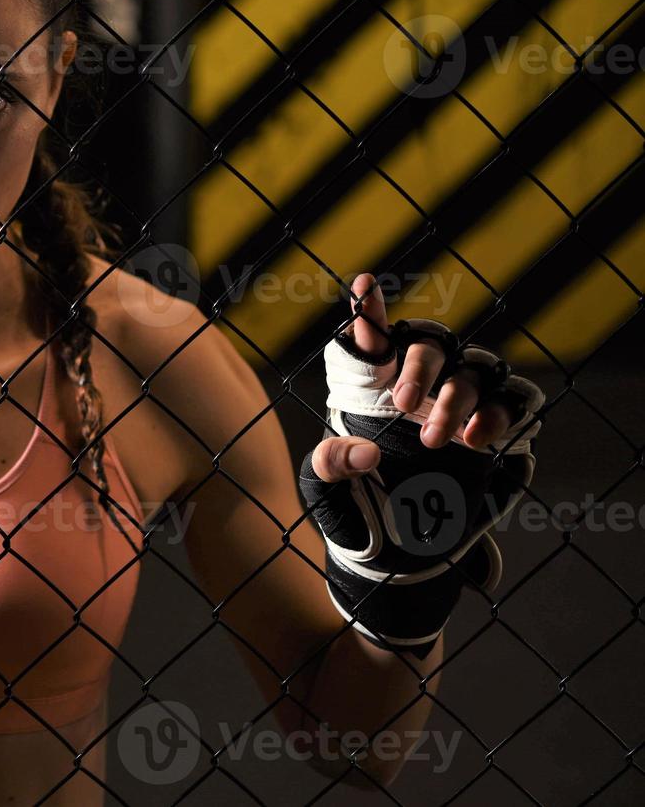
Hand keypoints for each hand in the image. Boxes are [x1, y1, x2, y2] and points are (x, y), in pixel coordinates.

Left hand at [299, 273, 544, 655]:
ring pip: (476, 368)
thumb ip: (329, 466)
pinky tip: (477, 439)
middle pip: (432, 344)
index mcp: (372, 391)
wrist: (398, 556)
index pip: (372, 341)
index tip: (363, 284)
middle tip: (403, 406)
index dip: (369, 312)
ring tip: (438, 438)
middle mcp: (422, 389)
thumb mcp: (327, 491)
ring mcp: (463, 407)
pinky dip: (502, 411)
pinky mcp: (499, 433)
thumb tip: (362, 452)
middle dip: (420, 366)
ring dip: (459, 395)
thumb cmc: (355, 512)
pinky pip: (515, 400)